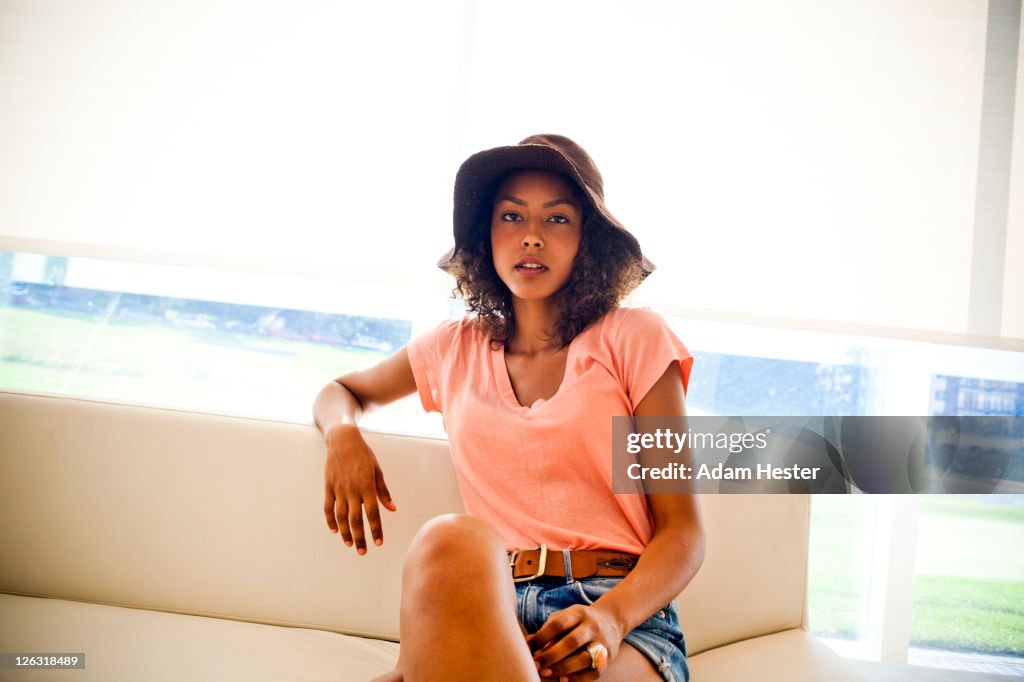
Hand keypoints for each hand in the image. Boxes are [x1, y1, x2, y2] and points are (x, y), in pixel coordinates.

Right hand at [322, 423, 396, 553]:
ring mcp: (338, 489)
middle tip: (363, 552)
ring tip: (350, 544)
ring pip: (341, 516)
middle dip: (360, 538)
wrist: (343, 440)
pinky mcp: (328, 487)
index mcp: (367, 486)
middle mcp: (352, 490)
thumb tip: (392, 508)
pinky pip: (328, 507)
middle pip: (356, 519)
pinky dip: (330, 520)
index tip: (379, 543)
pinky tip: (334, 530)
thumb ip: (383, 491)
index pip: (373, 513)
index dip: (376, 529)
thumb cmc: (363, 454)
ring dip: (345, 532)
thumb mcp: (377, 470)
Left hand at [527, 603, 622, 680]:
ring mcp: (602, 642)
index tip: (528, 647)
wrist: (612, 620)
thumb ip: (549, 629)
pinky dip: (578, 678)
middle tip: (536, 664)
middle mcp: (592, 626)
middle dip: (551, 655)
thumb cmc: (579, 621)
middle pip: (572, 641)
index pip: (559, 624)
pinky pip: (594, 672)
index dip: (541, 636)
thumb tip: (530, 645)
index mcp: (578, 613)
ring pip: (584, 658)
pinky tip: (563, 679)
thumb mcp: (565, 617)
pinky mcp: (608, 658)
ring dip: (563, 667)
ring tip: (547, 673)